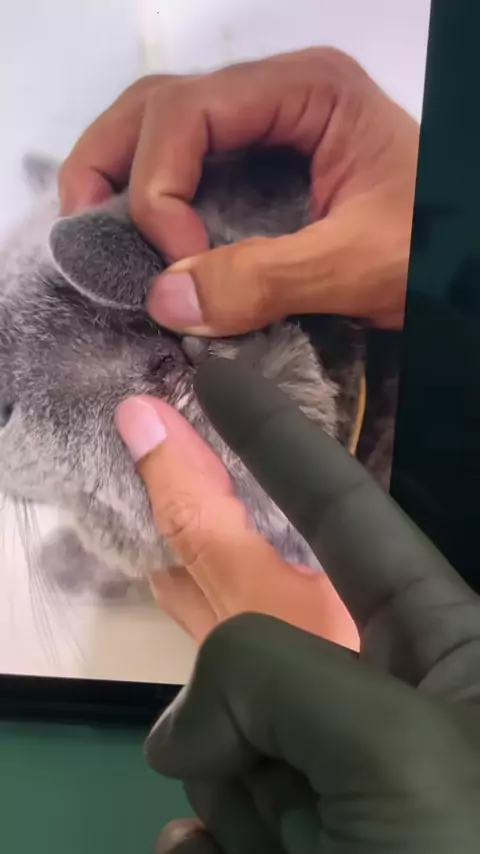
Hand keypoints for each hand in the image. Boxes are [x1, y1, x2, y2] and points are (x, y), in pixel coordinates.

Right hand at [60, 48, 418, 332]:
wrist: (474, 263)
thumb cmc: (440, 250)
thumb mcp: (359, 262)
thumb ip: (266, 278)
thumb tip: (164, 299)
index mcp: (308, 91)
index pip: (192, 112)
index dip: (161, 186)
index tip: (173, 261)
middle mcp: (280, 96)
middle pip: (163, 105)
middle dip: (111, 161)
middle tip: (83, 226)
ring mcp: (272, 129)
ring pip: (167, 130)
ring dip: (122, 174)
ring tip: (97, 231)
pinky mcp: (267, 170)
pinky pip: (193, 168)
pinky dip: (155, 199)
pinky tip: (141, 238)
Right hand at [145, 361, 479, 853]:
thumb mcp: (401, 753)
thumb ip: (280, 676)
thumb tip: (194, 722)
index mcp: (448, 648)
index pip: (343, 508)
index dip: (274, 437)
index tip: (215, 375)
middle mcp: (392, 699)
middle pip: (262, 649)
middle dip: (235, 709)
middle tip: (274, 811)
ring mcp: (340, 775)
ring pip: (228, 739)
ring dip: (228, 799)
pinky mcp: (302, 839)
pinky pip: (217, 815)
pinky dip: (204, 840)